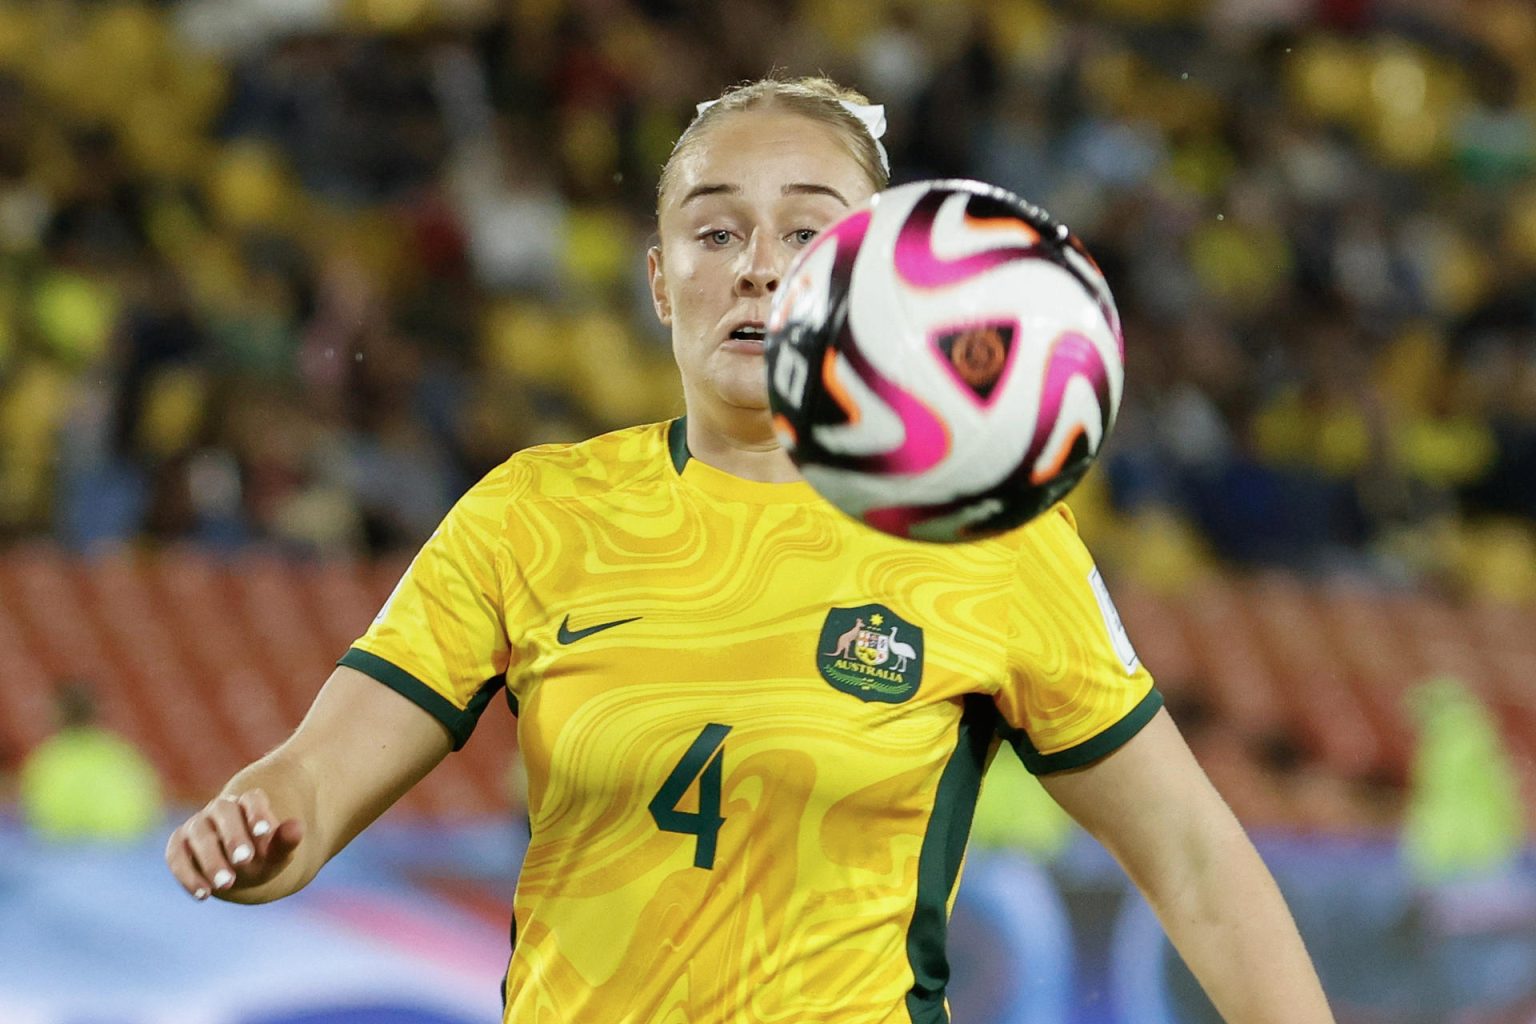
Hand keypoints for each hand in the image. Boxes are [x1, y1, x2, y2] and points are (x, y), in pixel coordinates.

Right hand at [165, 789, 303, 900]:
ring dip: (211, 859)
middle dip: (233, 836)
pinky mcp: (178, 845)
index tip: (265, 832)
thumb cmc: (262, 857)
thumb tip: (298, 828)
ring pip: (199, 834)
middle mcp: (220, 808)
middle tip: (245, 860)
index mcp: (248, 803)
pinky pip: (176, 856)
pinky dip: (188, 875)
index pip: (252, 798)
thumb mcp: (277, 853)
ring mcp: (197, 824)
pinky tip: (204, 895)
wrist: (239, 871)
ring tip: (227, 884)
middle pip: (223, 811)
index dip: (258, 813)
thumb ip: (286, 841)